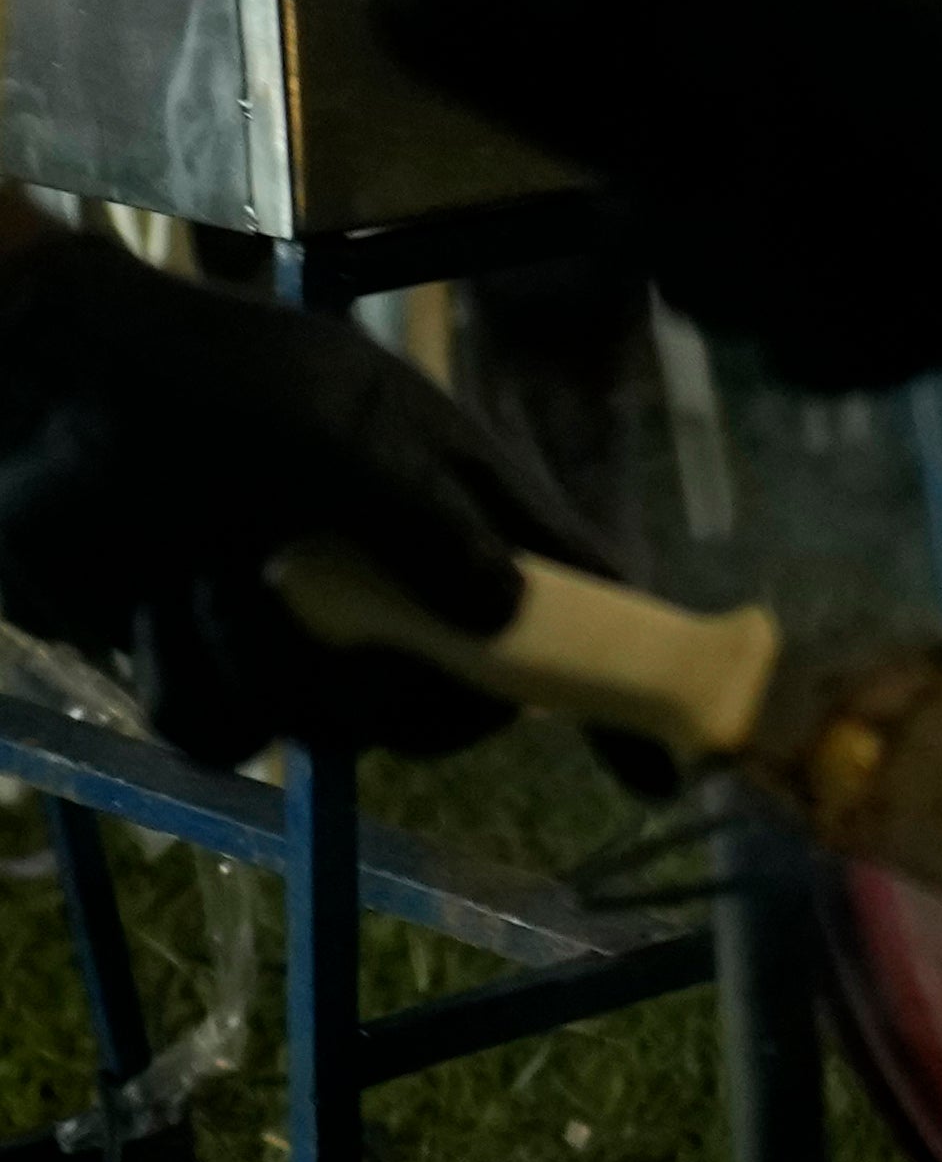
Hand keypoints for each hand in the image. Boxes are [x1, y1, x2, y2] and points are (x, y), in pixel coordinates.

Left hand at [0, 231, 607, 765]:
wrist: (45, 397)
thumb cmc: (206, 386)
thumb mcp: (331, 431)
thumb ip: (422, 523)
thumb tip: (506, 617)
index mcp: (462, 511)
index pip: (576, 603)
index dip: (620, 685)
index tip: (660, 775)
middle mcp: (400, 586)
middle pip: (458, 703)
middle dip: (395, 690)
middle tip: (343, 631)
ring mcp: (307, 640)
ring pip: (331, 730)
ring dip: (258, 661)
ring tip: (203, 572)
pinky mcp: (214, 678)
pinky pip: (228, 739)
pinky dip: (188, 678)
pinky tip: (159, 606)